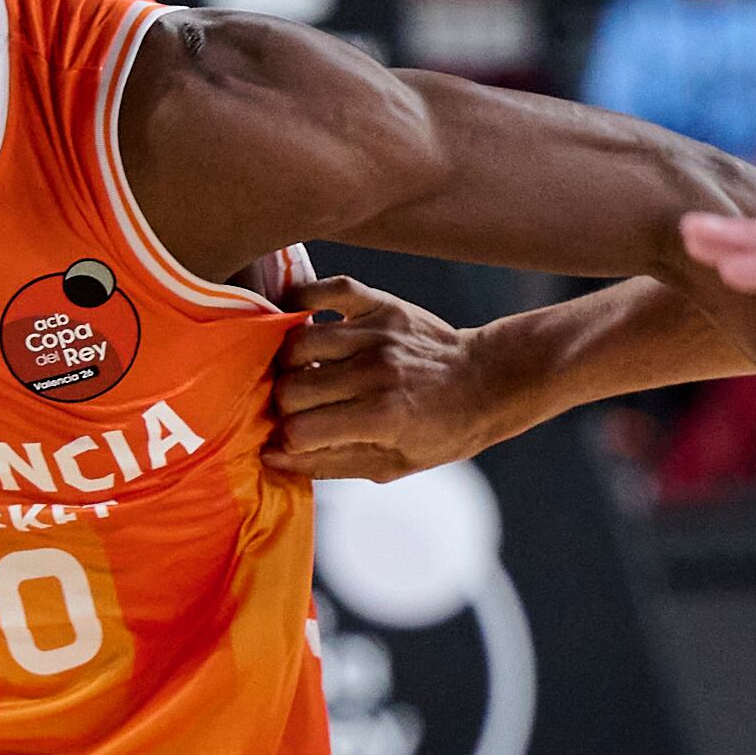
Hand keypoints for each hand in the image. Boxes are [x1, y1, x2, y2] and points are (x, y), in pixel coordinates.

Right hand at [263, 276, 513, 482]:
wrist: (486, 381)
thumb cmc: (440, 431)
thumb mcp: (391, 464)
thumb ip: (329, 464)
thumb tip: (269, 456)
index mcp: (381, 417)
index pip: (300, 431)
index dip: (289, 441)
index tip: (297, 440)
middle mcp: (376, 372)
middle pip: (291, 388)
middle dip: (285, 406)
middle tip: (300, 409)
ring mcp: (377, 333)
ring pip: (297, 343)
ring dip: (289, 363)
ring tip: (303, 373)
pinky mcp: (380, 303)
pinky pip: (326, 290)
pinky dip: (303, 300)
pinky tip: (299, 320)